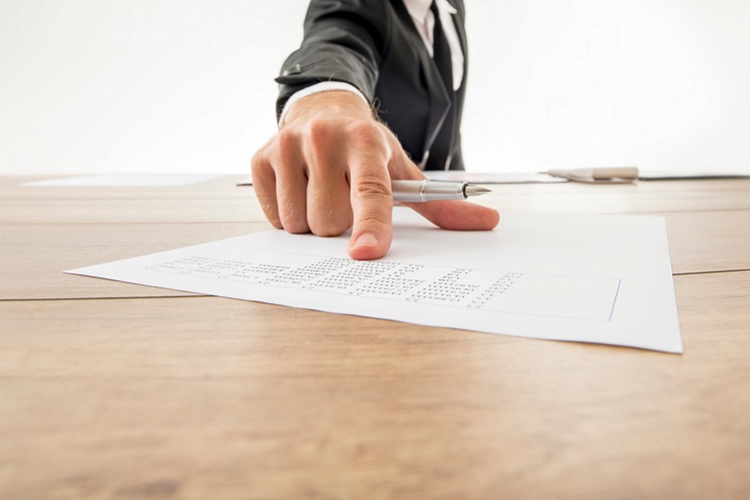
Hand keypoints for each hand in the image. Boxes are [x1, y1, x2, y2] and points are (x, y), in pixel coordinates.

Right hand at [250, 90, 498, 259]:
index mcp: (367, 142)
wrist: (324, 109)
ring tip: (321, 194)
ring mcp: (288, 145)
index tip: (367, 253)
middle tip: (344, 200)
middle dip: (339, 226)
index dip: (370, 226)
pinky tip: (299, 191)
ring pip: (298, 223)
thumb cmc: (367, 149)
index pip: (370, 193)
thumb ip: (441, 203)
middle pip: (329, 222)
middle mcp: (325, 138)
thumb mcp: (403, 169)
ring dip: (311, 223)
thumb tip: (489, 222)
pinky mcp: (260, 158)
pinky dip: (287, 215)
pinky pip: (273, 217)